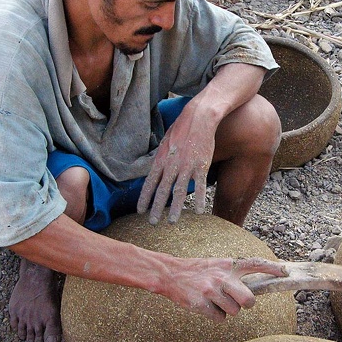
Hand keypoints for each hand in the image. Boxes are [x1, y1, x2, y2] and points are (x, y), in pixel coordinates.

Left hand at [137, 106, 214, 224]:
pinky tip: (198, 211)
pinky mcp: (202, 166)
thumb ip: (160, 158)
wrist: (199, 118)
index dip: (144, 198)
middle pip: (162, 191)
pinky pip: (200, 186)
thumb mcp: (165, 142)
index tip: (140, 211)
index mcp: (161, 159)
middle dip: (156, 208)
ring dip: (175, 208)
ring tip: (172, 222)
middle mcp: (172, 165)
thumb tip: (155, 169)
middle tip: (152, 223)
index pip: (149, 183)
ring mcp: (187, 166)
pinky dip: (198, 199)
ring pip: (179, 191)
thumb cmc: (181, 128)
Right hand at [161, 257, 288, 321]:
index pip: (255, 264)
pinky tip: (206, 306)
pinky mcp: (201, 304)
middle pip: (249, 300)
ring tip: (214, 300)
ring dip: (227, 310)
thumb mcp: (218, 265)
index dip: (272, 269)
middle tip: (238, 301)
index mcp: (229, 265)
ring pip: (234, 312)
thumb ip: (235, 273)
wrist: (171, 274)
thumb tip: (255, 287)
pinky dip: (215, 316)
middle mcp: (222, 277)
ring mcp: (212, 291)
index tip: (285, 272)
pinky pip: (220, 319)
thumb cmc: (199, 271)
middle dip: (246, 304)